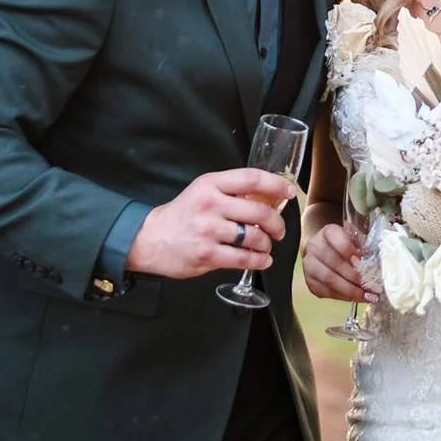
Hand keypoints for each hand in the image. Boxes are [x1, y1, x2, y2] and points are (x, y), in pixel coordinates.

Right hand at [124, 168, 287, 278]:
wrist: (150, 239)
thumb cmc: (183, 214)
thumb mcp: (203, 191)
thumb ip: (231, 191)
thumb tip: (270, 196)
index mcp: (210, 185)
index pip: (251, 179)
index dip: (276, 185)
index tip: (290, 192)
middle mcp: (210, 205)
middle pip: (259, 211)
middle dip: (277, 223)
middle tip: (279, 230)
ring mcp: (208, 231)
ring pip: (254, 237)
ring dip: (267, 244)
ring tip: (266, 246)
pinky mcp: (206, 255)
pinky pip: (244, 259)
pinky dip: (259, 261)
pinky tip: (262, 260)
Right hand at [303, 223, 375, 302]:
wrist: (324, 250)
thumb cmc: (344, 244)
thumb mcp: (355, 238)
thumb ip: (363, 244)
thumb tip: (372, 255)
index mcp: (327, 232)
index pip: (335, 238)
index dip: (348, 249)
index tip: (362, 260)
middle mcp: (315, 247)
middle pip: (334, 262)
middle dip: (355, 276)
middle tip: (373, 286)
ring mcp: (310, 265)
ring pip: (329, 280)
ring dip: (350, 290)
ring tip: (367, 296)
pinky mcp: (310, 281)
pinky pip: (326, 292)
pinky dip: (344, 297)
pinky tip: (357, 298)